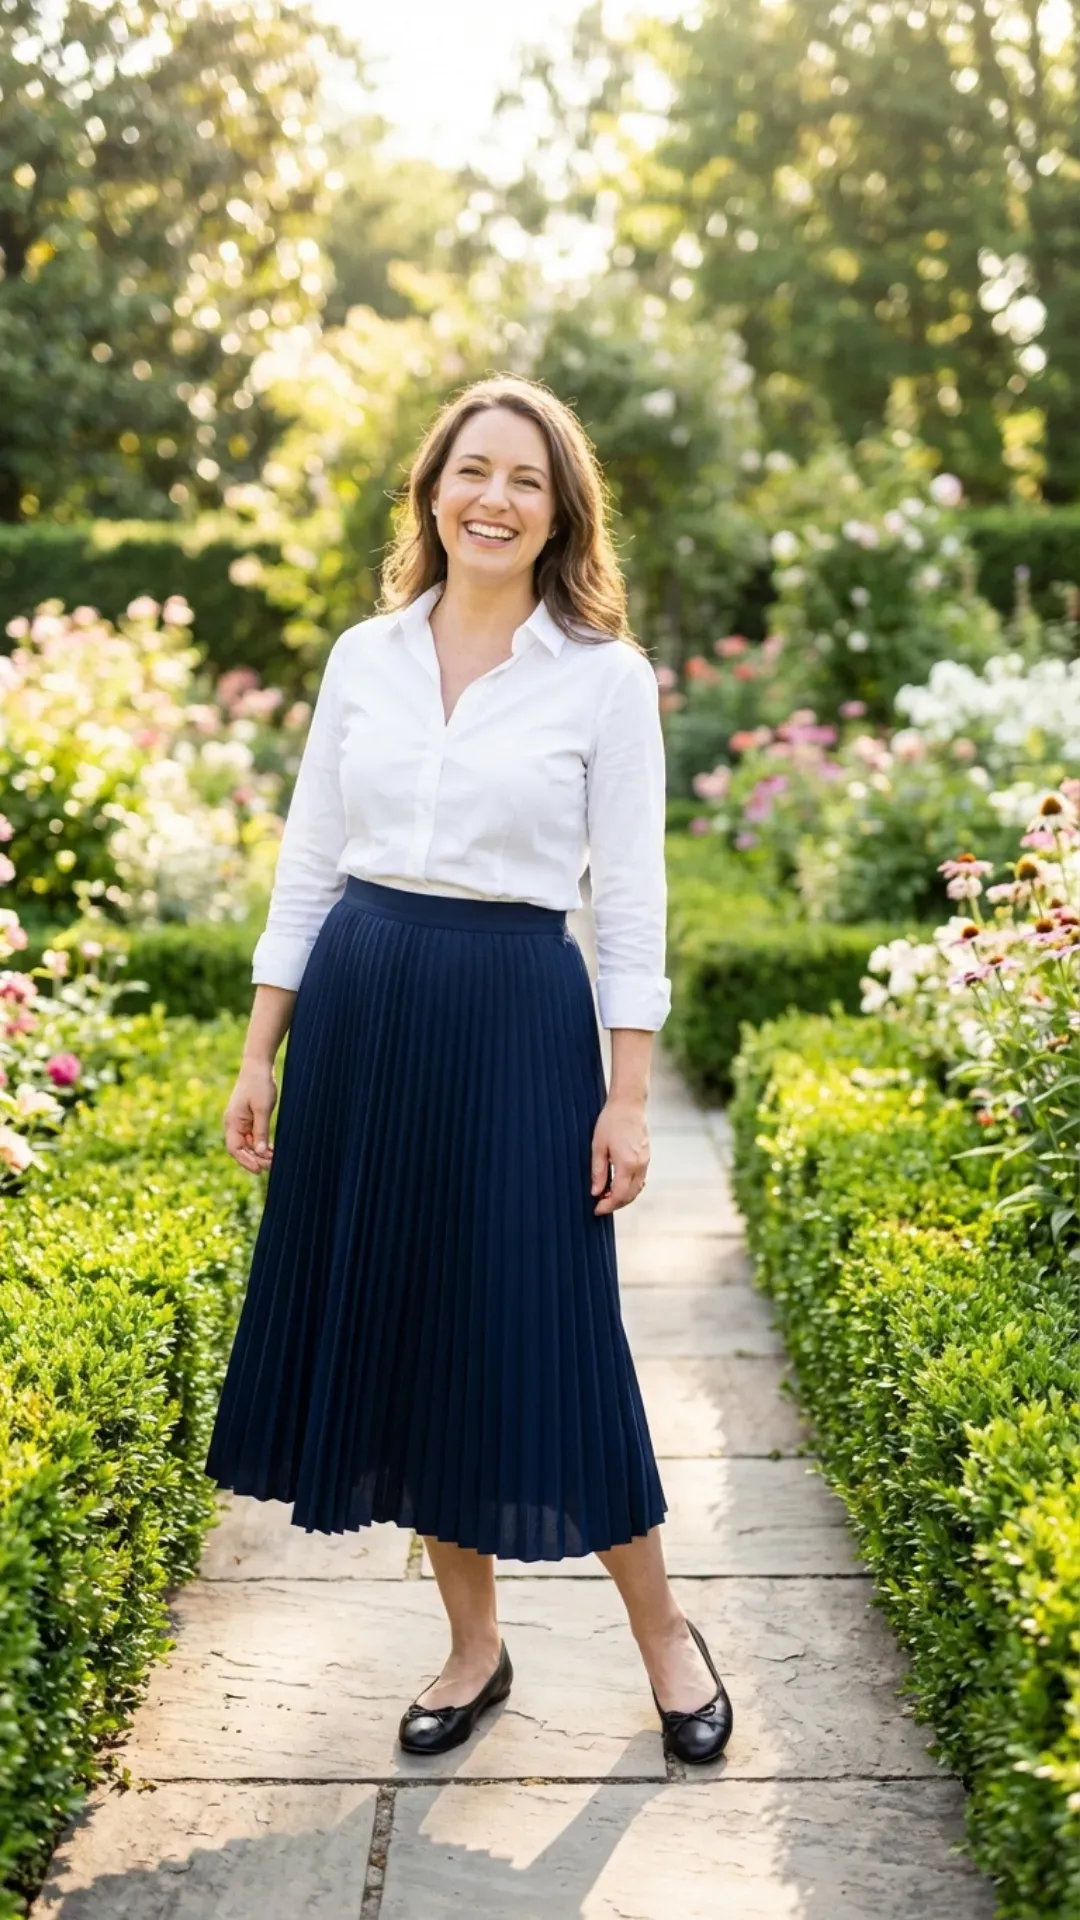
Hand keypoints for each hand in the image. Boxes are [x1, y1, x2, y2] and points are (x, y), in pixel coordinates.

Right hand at [224, 1061, 277, 1173]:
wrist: (259, 1066)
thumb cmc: (259, 1084)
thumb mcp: (262, 1108)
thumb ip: (261, 1130)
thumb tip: (259, 1152)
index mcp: (232, 1122)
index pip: (234, 1149)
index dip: (245, 1161)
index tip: (259, 1169)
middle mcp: (234, 1124)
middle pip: (241, 1150)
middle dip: (255, 1159)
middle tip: (272, 1165)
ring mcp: (241, 1122)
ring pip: (248, 1145)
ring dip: (259, 1154)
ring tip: (274, 1159)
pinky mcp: (249, 1119)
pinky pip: (253, 1137)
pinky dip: (261, 1145)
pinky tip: (272, 1150)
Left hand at [590, 1096, 649, 1213]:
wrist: (629, 1104)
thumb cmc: (610, 1122)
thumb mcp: (598, 1147)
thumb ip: (598, 1172)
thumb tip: (595, 1192)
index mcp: (627, 1164)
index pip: (619, 1195)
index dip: (608, 1206)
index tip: (596, 1210)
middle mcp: (639, 1165)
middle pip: (630, 1195)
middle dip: (616, 1204)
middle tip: (600, 1205)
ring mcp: (645, 1161)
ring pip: (637, 1189)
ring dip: (623, 1197)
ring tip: (606, 1196)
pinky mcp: (646, 1157)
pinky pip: (640, 1179)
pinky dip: (630, 1187)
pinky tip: (617, 1184)